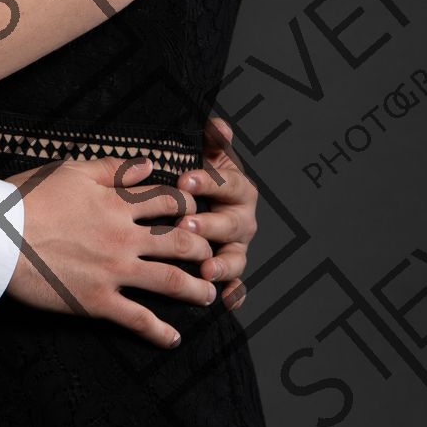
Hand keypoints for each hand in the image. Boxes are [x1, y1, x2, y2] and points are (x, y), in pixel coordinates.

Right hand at [2, 154, 216, 348]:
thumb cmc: (26, 198)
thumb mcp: (70, 171)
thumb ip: (113, 168)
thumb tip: (149, 164)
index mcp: (117, 203)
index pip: (169, 200)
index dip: (190, 205)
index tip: (196, 213)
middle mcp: (123, 237)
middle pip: (181, 242)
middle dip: (204, 249)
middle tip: (211, 257)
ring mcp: (113, 271)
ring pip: (171, 281)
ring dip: (196, 290)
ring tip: (208, 295)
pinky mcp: (96, 301)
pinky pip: (137, 319)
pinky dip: (159, 332)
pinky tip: (173, 339)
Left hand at [175, 118, 255, 310]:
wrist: (196, 206)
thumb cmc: (196, 180)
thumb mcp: (203, 157)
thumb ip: (212, 142)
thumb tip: (218, 125)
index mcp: (238, 189)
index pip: (229, 183)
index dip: (209, 182)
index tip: (184, 180)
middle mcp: (242, 219)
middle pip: (232, 223)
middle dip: (209, 225)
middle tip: (185, 225)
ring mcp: (237, 247)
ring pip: (235, 257)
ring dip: (222, 264)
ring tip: (205, 269)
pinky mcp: (230, 271)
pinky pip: (236, 285)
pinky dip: (233, 294)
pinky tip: (225, 301)